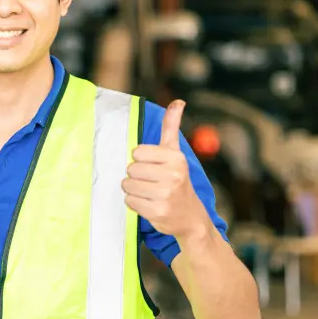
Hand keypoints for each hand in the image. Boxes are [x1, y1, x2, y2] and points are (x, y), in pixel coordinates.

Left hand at [122, 100, 207, 239]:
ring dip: (134, 191)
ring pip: (127, 185)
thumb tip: (178, 102)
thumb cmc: (177, 180)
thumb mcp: (175, 153)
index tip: (153, 167)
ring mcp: (166, 194)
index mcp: (175, 158)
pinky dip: (135, 203)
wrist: (190, 216)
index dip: (140, 160)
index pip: (136, 153)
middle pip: (130, 170)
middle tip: (151, 182)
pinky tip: (149, 204)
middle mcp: (173, 175)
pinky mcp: (157, 211)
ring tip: (149, 193)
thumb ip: (172, 127)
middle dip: (136, 177)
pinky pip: (129, 202)